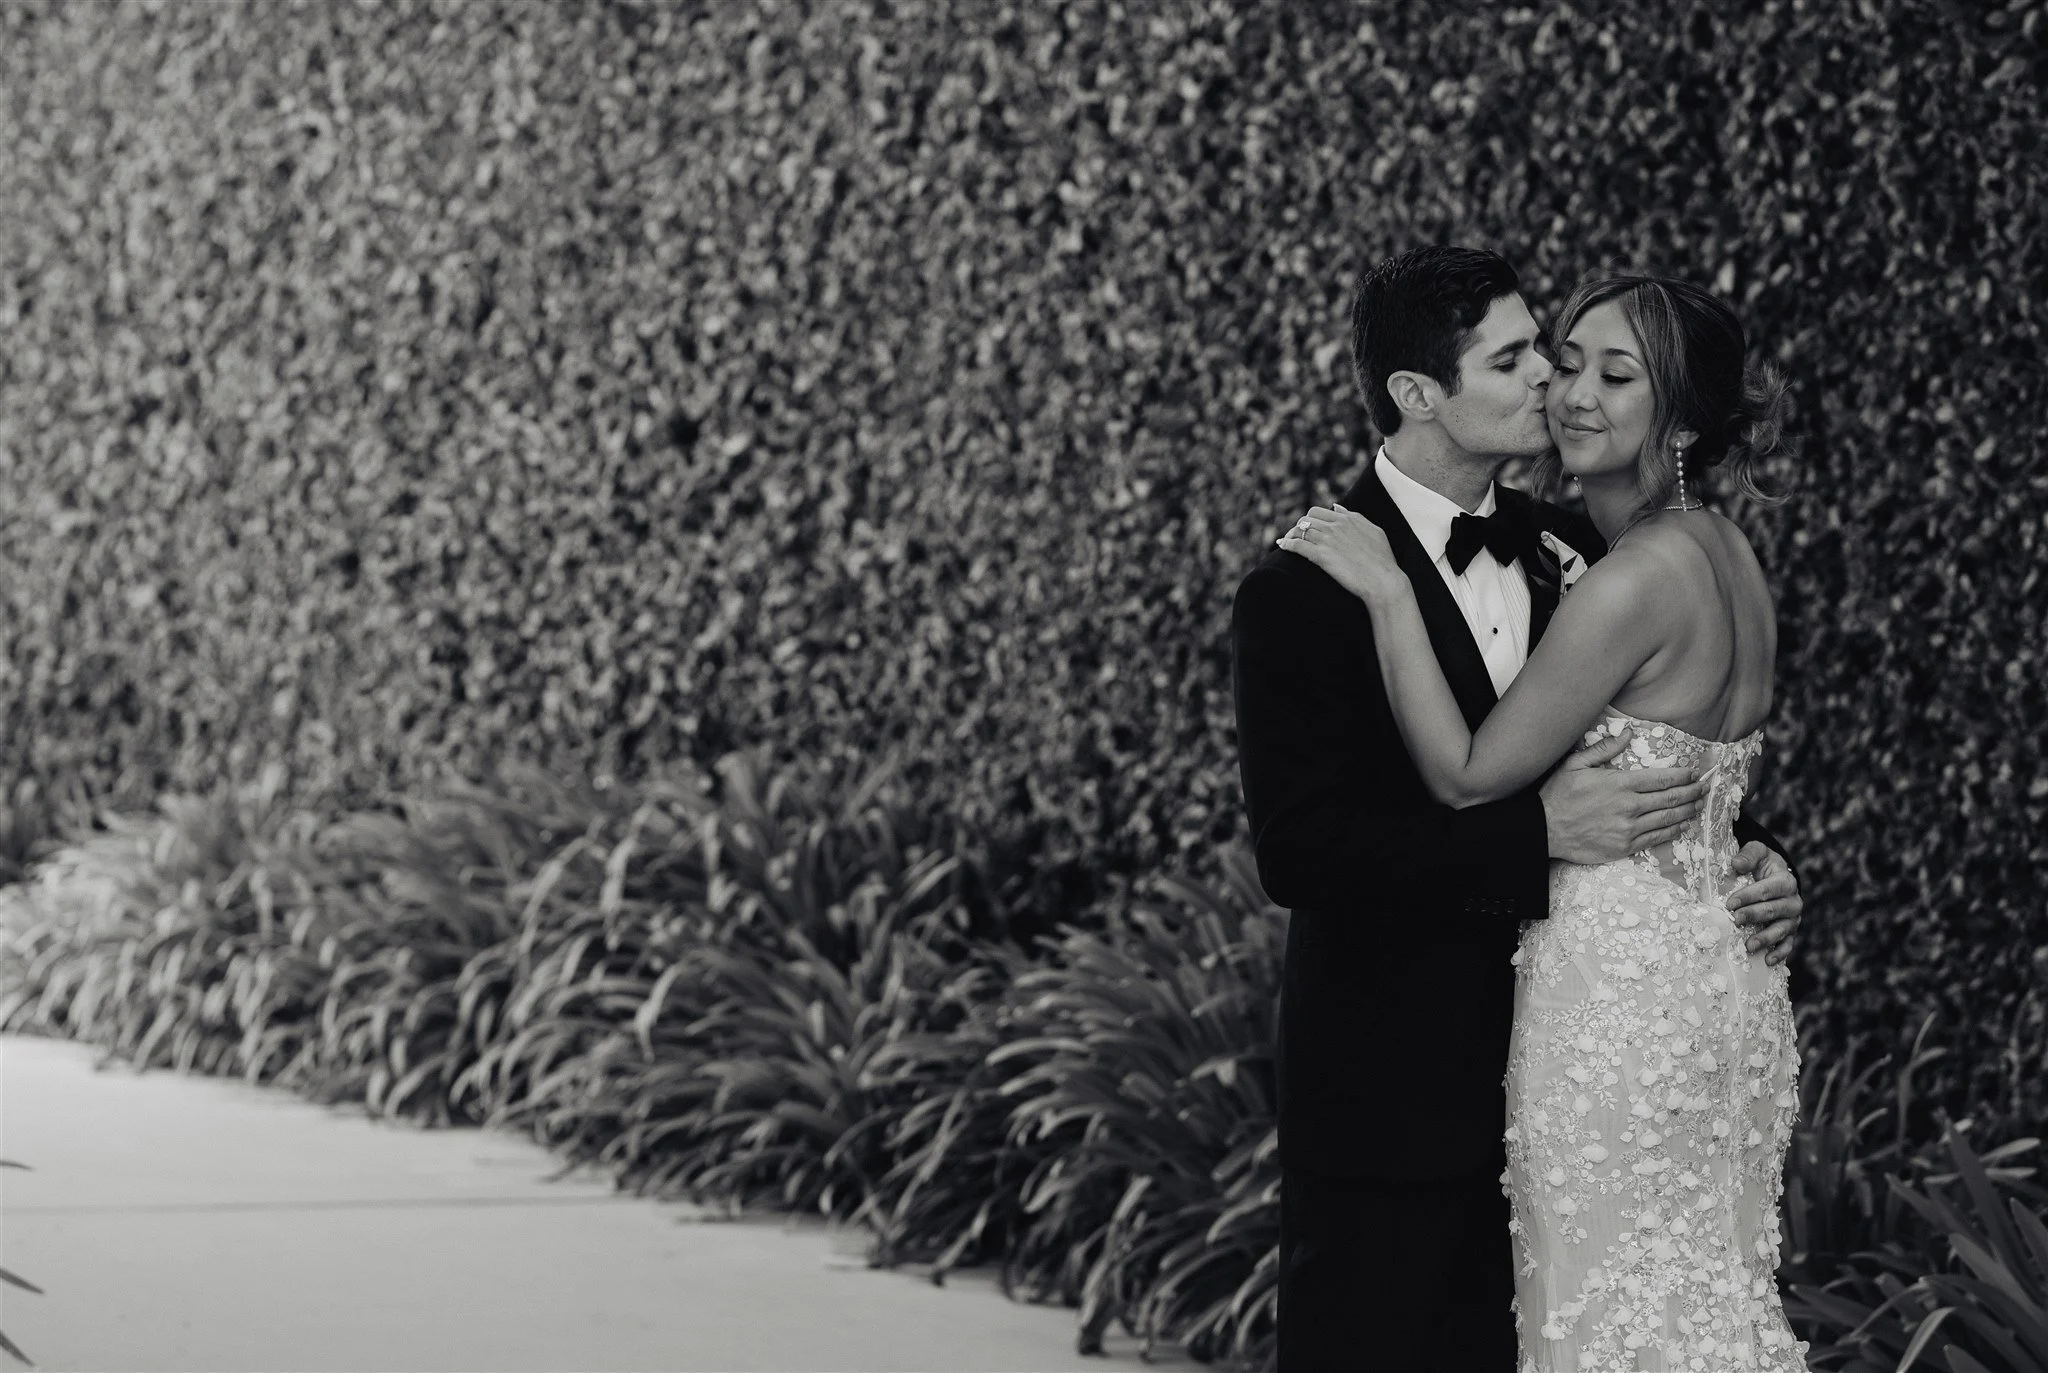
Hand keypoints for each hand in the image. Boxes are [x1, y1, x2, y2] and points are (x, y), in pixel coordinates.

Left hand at [1276, 505, 1407, 606]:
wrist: (1383, 581)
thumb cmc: (1383, 560)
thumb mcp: (1374, 531)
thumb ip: (1354, 517)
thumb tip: (1336, 507)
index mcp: (1348, 519)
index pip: (1320, 511)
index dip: (1311, 519)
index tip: (1309, 528)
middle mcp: (1336, 526)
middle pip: (1307, 518)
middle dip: (1300, 526)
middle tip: (1296, 536)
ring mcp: (1328, 540)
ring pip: (1300, 530)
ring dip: (1291, 535)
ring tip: (1287, 542)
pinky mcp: (1321, 556)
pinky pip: (1297, 545)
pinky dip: (1287, 544)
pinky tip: (1283, 546)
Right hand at [1539, 731, 1707, 864]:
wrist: (1544, 830)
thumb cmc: (1557, 796)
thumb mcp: (1575, 764)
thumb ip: (1603, 749)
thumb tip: (1626, 734)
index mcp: (1619, 784)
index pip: (1662, 779)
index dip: (1683, 775)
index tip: (1694, 772)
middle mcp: (1629, 806)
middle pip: (1672, 798)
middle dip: (1693, 791)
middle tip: (1705, 787)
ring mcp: (1629, 829)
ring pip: (1669, 818)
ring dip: (1687, 810)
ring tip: (1698, 804)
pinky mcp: (1625, 847)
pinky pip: (1657, 838)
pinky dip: (1673, 830)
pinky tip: (1681, 825)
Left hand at [1726, 842, 1801, 965]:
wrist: (1776, 876)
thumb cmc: (1762, 864)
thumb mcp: (1757, 852)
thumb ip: (1748, 855)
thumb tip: (1736, 864)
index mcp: (1786, 881)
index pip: (1768, 890)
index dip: (1749, 896)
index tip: (1730, 903)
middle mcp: (1793, 901)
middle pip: (1774, 910)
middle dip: (1753, 916)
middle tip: (1734, 921)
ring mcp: (1793, 919)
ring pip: (1782, 930)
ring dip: (1766, 938)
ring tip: (1748, 946)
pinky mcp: (1791, 932)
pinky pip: (1788, 945)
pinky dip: (1780, 953)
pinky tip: (1767, 961)